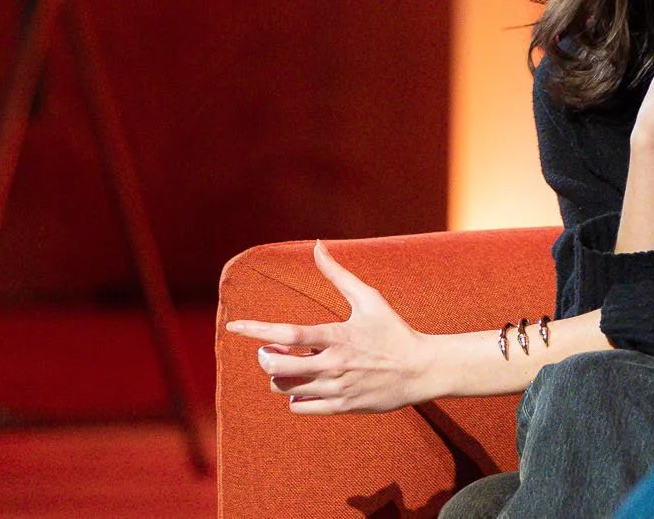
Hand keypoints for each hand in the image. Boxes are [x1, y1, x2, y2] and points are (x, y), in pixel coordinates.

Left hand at [225, 241, 433, 413]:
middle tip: (271, 351)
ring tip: (294, 366)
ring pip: (285, 388)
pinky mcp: (340, 407)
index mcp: (337, 335)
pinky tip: (308, 384)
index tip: (234, 325)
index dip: (257, 329)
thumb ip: (338, 274)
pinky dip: (296, 396)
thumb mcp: (369, 299)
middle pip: (278, 367)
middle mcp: (332, 363)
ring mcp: (335, 388)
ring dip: (281, 376)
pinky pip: (299, 407)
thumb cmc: (392, 330)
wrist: (420, 369)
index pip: (288, 333)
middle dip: (266, 358)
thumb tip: (317, 246)